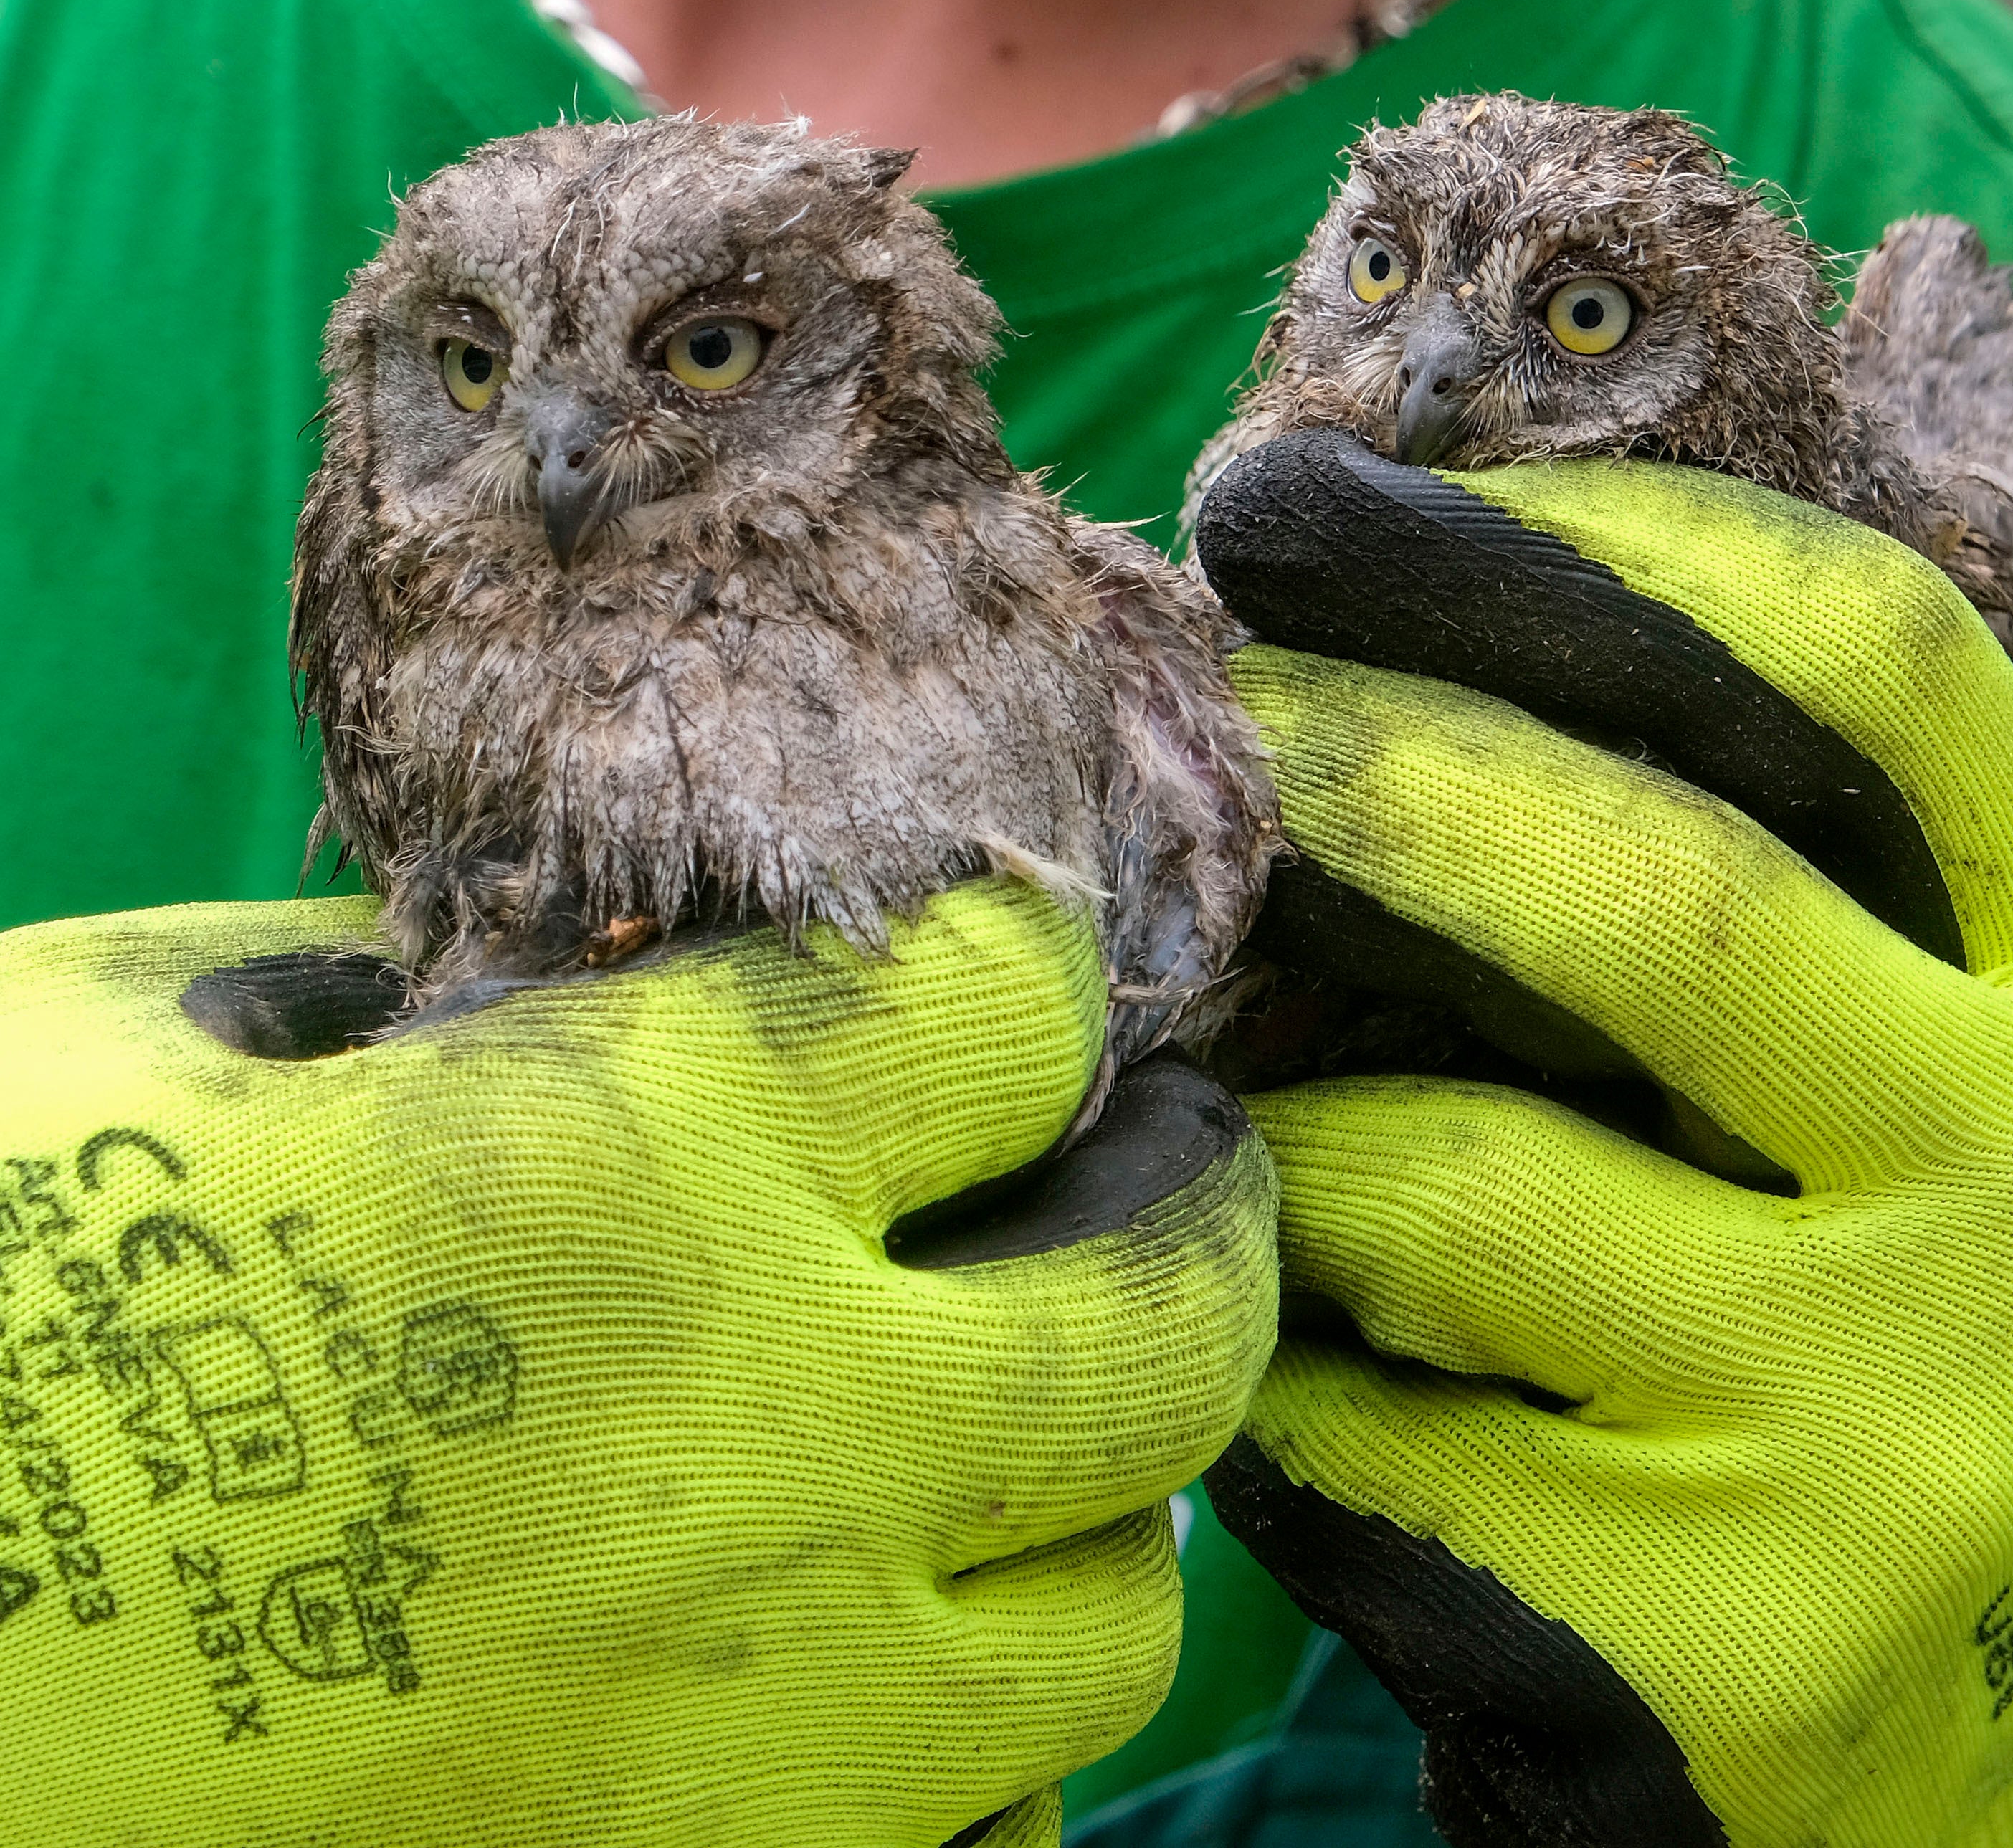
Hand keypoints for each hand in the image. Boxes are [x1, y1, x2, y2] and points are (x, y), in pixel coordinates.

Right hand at [0, 885, 1274, 1846]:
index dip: (1013, 970)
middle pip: (1170, 1317)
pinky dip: (973, 1754)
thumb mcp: (111, 1065)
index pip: (1010, 1006)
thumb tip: (514, 993)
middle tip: (1132, 1188)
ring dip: (1083, 1510)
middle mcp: (766, 1452)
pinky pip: (992, 1841)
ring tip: (987, 1456)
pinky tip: (867, 1680)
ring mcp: (762, 1727)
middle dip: (1184, 1224)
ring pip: (1121, 1613)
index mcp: (633, 1176)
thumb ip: (387, 998)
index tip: (990, 993)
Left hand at [1192, 434, 2012, 1847]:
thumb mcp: (1876, 1103)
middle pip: (1652, 883)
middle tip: (1191, 719)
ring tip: (1236, 1152)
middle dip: (1361, 767)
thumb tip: (1364, 646)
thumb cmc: (1834, 1346)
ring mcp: (1898, 1424)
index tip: (1363, 508)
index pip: (1881, 667)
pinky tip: (1278, 1383)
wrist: (1948, 1767)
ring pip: (1445, 1178)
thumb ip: (1735, 895)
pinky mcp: (1724, 1632)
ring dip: (1272, 1145)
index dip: (1603, 541)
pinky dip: (1261, 1372)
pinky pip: (1359, 1422)